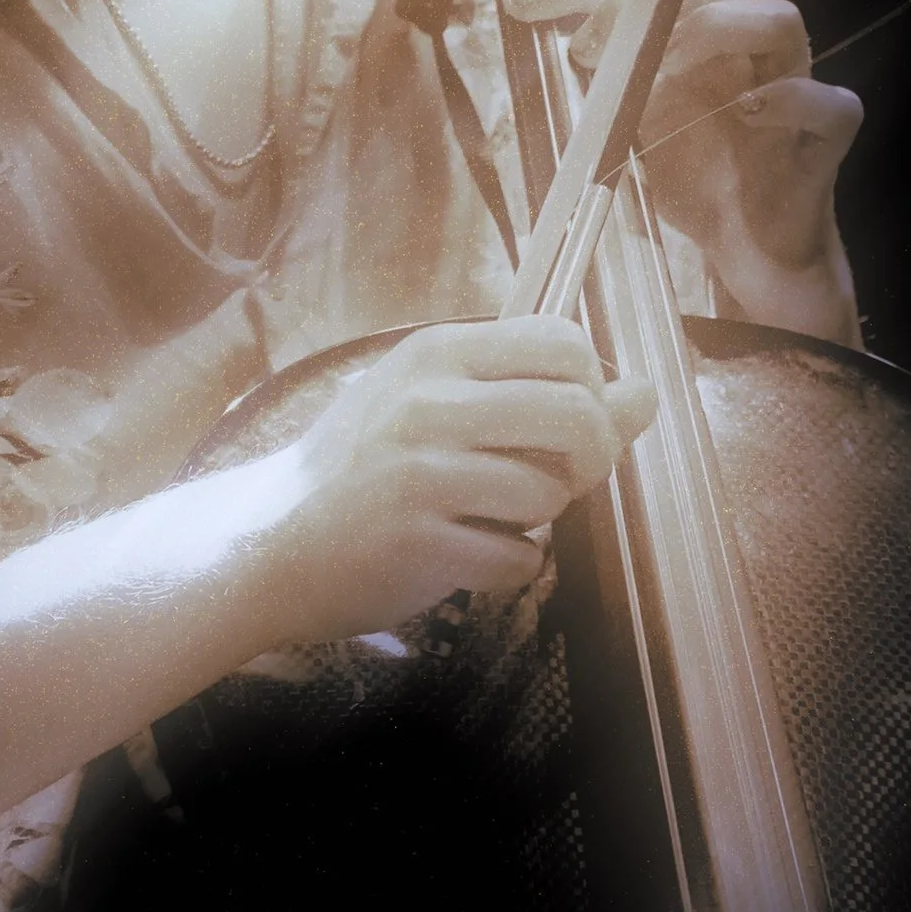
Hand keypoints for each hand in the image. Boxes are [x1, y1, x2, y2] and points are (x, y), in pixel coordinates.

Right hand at [260, 316, 654, 642]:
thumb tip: (645, 393)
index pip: (563, 343)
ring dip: (536, 520)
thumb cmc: (358, 471)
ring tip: (484, 517)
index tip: (566, 427)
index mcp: (436, 354)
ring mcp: (420, 472)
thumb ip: (537, 395)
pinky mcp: (418, 542)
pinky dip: (507, 568)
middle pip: (577, 414)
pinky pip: (519, 559)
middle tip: (552, 482)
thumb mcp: (438, 408)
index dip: (590, 391)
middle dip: (588, 460)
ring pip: (550, 493)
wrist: (265, 544)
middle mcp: (429, 403)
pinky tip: (464, 556)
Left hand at [505, 0, 862, 344]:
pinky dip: (790, 101)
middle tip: (586, 47)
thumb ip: (594, 101)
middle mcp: (746, 49)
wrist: (749, 251)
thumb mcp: (626, 136)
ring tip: (659, 69)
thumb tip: (522, 93)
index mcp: (698, 36)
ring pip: (779, 20)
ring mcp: (790, 88)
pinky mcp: (821, 143)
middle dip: (643, 2)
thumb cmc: (693, 178)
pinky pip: (830, 105)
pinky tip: (746, 112)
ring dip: (712, 32)